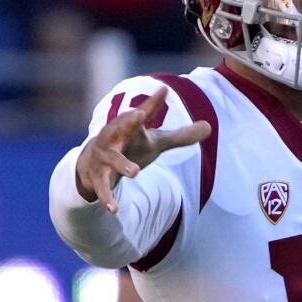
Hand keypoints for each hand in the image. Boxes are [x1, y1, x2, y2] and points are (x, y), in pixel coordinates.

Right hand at [75, 87, 210, 212]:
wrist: (91, 165)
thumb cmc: (129, 148)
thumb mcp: (155, 142)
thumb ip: (180, 136)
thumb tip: (209, 126)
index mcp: (128, 127)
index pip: (142, 112)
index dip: (153, 102)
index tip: (164, 90)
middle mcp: (113, 138)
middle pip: (120, 127)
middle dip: (128, 121)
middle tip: (139, 113)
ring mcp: (104, 158)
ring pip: (112, 159)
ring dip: (122, 164)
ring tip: (135, 172)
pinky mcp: (97, 178)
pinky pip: (102, 189)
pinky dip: (108, 199)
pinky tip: (115, 210)